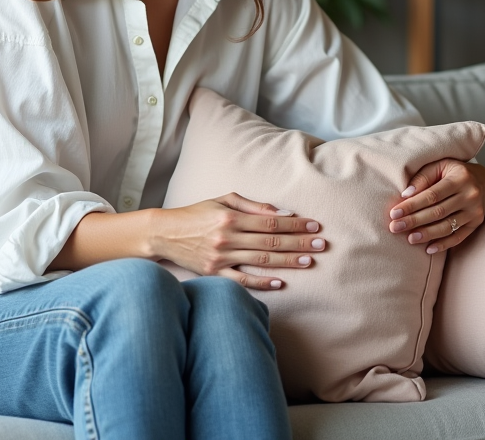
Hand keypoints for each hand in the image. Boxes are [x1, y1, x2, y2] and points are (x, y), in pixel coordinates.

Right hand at [152, 193, 325, 290]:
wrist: (164, 233)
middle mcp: (227, 238)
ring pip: (261, 260)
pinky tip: (280, 282)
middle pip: (271, 241)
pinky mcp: (214, 274)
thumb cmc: (197, 214)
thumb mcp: (223, 201)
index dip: (295, 223)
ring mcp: (221, 258)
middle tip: (321, 244)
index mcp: (231, 218)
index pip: (270, 221)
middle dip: (299, 242)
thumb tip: (282, 212)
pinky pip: (242, 281)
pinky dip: (262, 282)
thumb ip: (252, 206)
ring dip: (287, 261)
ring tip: (309, 261)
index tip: (314, 225)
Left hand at [388, 160, 484, 254]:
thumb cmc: (453, 171)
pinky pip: (458, 237)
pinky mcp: (476, 223)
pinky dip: (443, 244)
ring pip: (448, 226)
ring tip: (409, 238)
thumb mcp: (439, 166)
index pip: (432, 195)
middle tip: (394, 228)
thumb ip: (422, 178)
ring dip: (427, 234)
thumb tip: (405, 195)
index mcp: (460, 178)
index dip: (412, 205)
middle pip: (438, 212)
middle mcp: (470, 195)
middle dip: (414, 221)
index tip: (394, 213)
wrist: (482, 180)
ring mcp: (475, 211)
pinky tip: (428, 249)